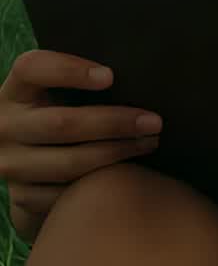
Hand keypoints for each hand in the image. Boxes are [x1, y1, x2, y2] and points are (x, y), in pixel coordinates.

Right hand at [0, 50, 162, 243]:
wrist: (26, 158)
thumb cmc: (56, 111)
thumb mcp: (53, 92)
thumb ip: (78, 82)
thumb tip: (134, 74)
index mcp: (14, 91)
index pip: (32, 68)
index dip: (69, 70)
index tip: (110, 76)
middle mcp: (4, 127)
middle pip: (62, 123)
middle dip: (114, 122)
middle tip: (153, 121)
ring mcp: (10, 165)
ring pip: (69, 163)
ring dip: (116, 154)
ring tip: (149, 143)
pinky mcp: (21, 197)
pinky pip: (67, 194)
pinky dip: (101, 185)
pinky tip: (128, 174)